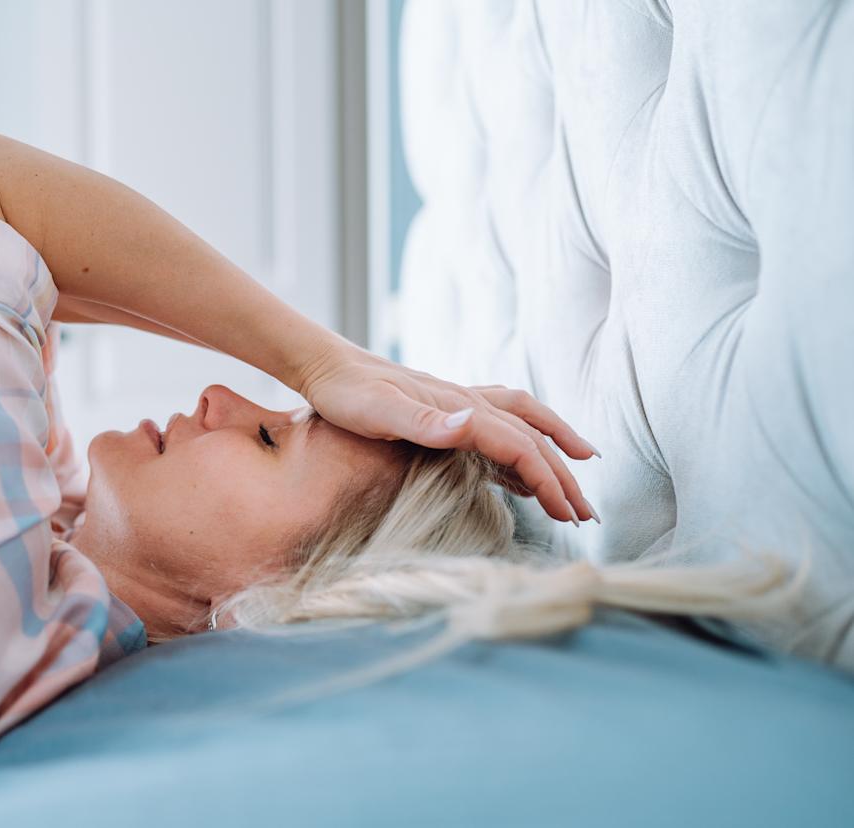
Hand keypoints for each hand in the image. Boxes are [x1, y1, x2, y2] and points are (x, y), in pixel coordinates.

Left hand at [297, 344, 599, 525]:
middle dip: (562, 475)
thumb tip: (472, 422)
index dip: (547, 479)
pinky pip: (499, 428)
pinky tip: (521, 471)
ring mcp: (459, 406)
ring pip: (523, 426)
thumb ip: (425, 422)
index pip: (519, 446)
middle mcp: (467, 404)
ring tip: (578, 480)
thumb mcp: (380, 410)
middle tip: (587, 513)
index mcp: (459, 408)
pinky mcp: (446, 413)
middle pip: (531, 438)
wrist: (326, 366)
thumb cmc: (348, 393)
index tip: (568, 511)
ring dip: (553, 453)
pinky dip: (522, 447)